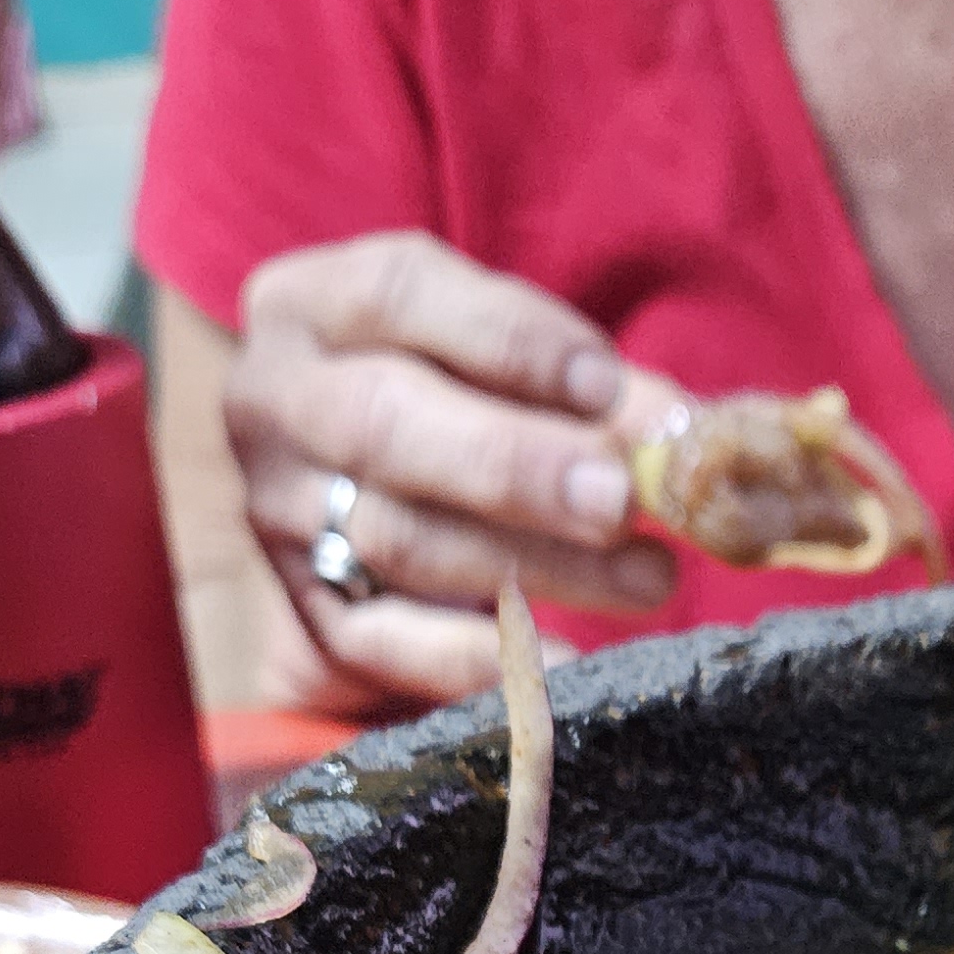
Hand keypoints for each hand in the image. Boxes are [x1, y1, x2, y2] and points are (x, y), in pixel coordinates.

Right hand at [225, 230, 683, 706]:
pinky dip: (478, 658)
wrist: (343, 479)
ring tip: (647, 576)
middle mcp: (276, 400)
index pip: (400, 294)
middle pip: (385, 424)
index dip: (509, 338)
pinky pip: (384, 642)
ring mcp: (277, 510)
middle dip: (515, 465)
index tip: (606, 387)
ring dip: (535, 564)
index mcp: (313, 304)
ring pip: (400, 538)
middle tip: (621, 500)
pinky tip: (566, 660)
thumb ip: (584, 387)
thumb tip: (677, 431)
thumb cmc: (446, 393)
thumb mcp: (496, 357)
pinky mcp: (305, 611)